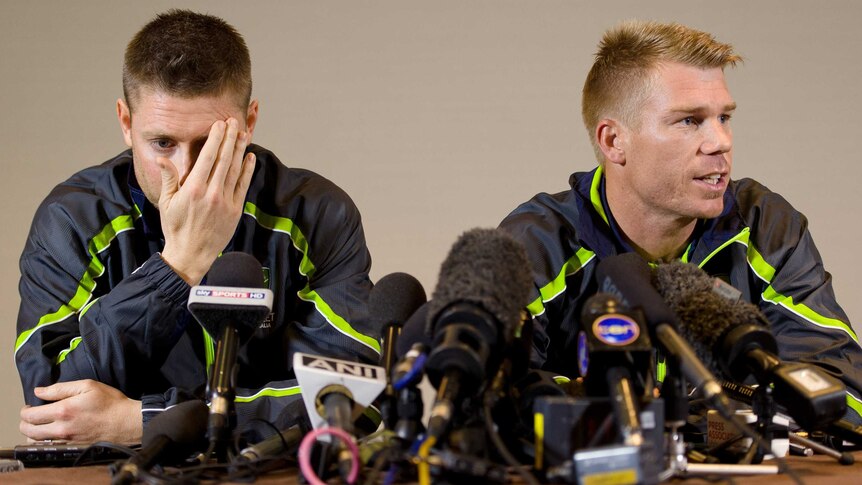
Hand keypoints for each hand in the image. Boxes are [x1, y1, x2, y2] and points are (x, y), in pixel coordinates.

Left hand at [20, 380, 142, 443]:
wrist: (126, 422)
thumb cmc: (110, 402)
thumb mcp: (87, 386)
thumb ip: (60, 388)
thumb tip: (39, 391)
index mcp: (63, 410)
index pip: (30, 415)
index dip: (25, 410)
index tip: (29, 406)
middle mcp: (62, 428)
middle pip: (29, 431)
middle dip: (25, 423)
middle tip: (31, 416)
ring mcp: (67, 440)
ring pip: (36, 442)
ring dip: (33, 434)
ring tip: (40, 426)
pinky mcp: (72, 447)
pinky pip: (50, 448)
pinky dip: (45, 442)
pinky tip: (51, 435)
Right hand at [159, 118, 255, 283]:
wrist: (191, 254)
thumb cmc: (175, 228)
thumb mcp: (167, 202)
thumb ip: (169, 178)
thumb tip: (162, 159)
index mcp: (193, 189)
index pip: (207, 157)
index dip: (216, 138)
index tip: (219, 124)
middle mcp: (211, 193)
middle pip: (224, 159)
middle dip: (229, 138)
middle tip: (233, 121)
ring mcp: (226, 202)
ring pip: (235, 169)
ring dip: (239, 150)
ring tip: (242, 133)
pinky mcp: (235, 210)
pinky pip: (243, 185)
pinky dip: (247, 170)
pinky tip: (249, 157)